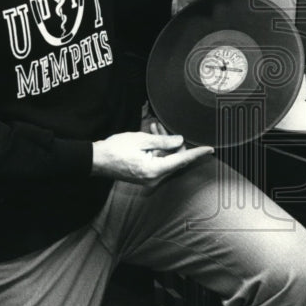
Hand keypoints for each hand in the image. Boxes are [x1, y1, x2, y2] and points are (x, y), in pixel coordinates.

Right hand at [91, 130, 213, 184]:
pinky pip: (157, 162)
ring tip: (152, 127)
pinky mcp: (144, 176)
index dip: (197, 153)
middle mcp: (154, 178)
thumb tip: (180, 140)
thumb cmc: (115, 149)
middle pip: (174, 160)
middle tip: (161, 127)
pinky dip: (156, 150)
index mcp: (155, 170)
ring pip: (165, 159)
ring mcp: (149, 179)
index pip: (182, 160)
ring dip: (162, 144)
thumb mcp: (141, 140)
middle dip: (172, 142)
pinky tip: (150, 136)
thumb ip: (163, 141)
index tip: (210, 149)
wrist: (96, 161)